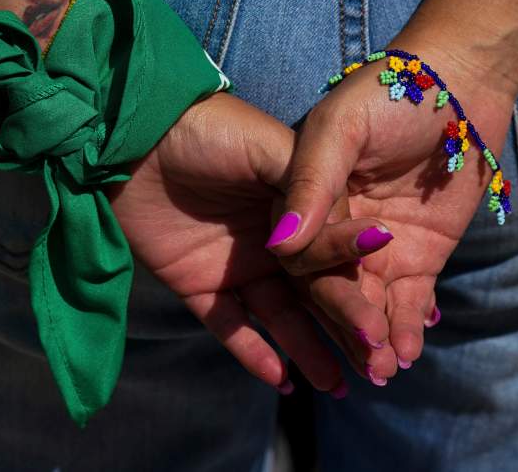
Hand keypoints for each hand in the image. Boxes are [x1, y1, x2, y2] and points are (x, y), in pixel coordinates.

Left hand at [106, 90, 393, 395]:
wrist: (134, 136)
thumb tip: (354, 236)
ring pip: (280, 316)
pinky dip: (253, 353)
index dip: (357, 281)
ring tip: (336, 386)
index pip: (335, 250)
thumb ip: (310, 189)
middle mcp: (273, 240)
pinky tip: (281, 378)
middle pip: (315, 290)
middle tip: (374, 362)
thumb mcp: (270, 148)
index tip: (383, 314)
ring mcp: (236, 264)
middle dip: (344, 325)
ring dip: (307, 350)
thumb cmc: (210, 130)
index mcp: (295, 205)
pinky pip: (230, 326)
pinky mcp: (197, 285)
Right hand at [266, 31, 517, 381]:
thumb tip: (279, 247)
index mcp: (306, 198)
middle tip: (362, 363)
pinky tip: (407, 352)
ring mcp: (378, 244)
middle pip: (333, 287)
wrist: (458, 82)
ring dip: (374, 337)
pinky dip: (408, 326)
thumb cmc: (388, 94)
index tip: (334, 312)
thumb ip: (311, 183)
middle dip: (346, 326)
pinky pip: (409, 300)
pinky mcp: (420, 254)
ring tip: (382, 370)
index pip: (301, 255)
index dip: (315, 286)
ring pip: (369, 302)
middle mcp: (337, 227)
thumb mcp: (339, 130)